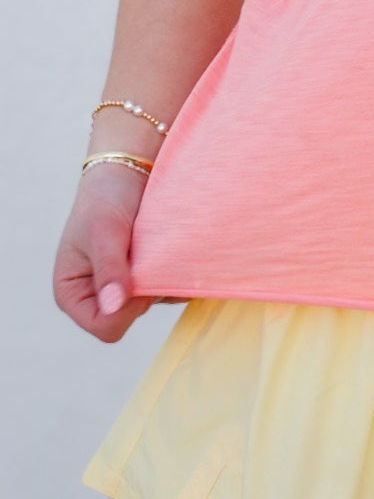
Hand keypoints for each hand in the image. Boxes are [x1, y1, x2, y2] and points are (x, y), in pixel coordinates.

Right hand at [53, 165, 155, 341]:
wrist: (128, 170)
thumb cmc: (106, 198)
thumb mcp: (105, 233)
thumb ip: (110, 270)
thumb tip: (115, 307)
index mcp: (72, 295)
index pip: (106, 327)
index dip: (128, 307)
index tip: (137, 272)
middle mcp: (97, 297)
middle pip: (133, 317)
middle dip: (146, 287)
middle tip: (147, 250)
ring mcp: (123, 288)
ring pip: (155, 302)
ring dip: (162, 276)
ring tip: (155, 243)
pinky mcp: (145, 276)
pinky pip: (170, 288)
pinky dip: (174, 270)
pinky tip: (169, 245)